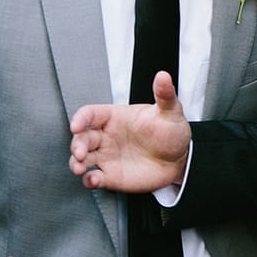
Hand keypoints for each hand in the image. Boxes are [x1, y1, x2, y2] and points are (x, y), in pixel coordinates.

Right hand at [69, 70, 190, 192]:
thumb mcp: (170, 112)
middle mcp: (106, 136)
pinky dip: (89, 180)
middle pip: (82, 138)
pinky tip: (93, 180)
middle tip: (80, 153)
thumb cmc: (171, 132)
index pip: (90, 114)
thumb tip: (163, 75)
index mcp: (114, 117)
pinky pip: (94, 178)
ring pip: (82, 159)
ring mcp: (106, 157)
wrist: (180, 159)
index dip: (80, 118)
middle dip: (77, 145)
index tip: (76, 126)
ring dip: (76, 163)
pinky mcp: (111, 176)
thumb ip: (164, 95)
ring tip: (80, 168)